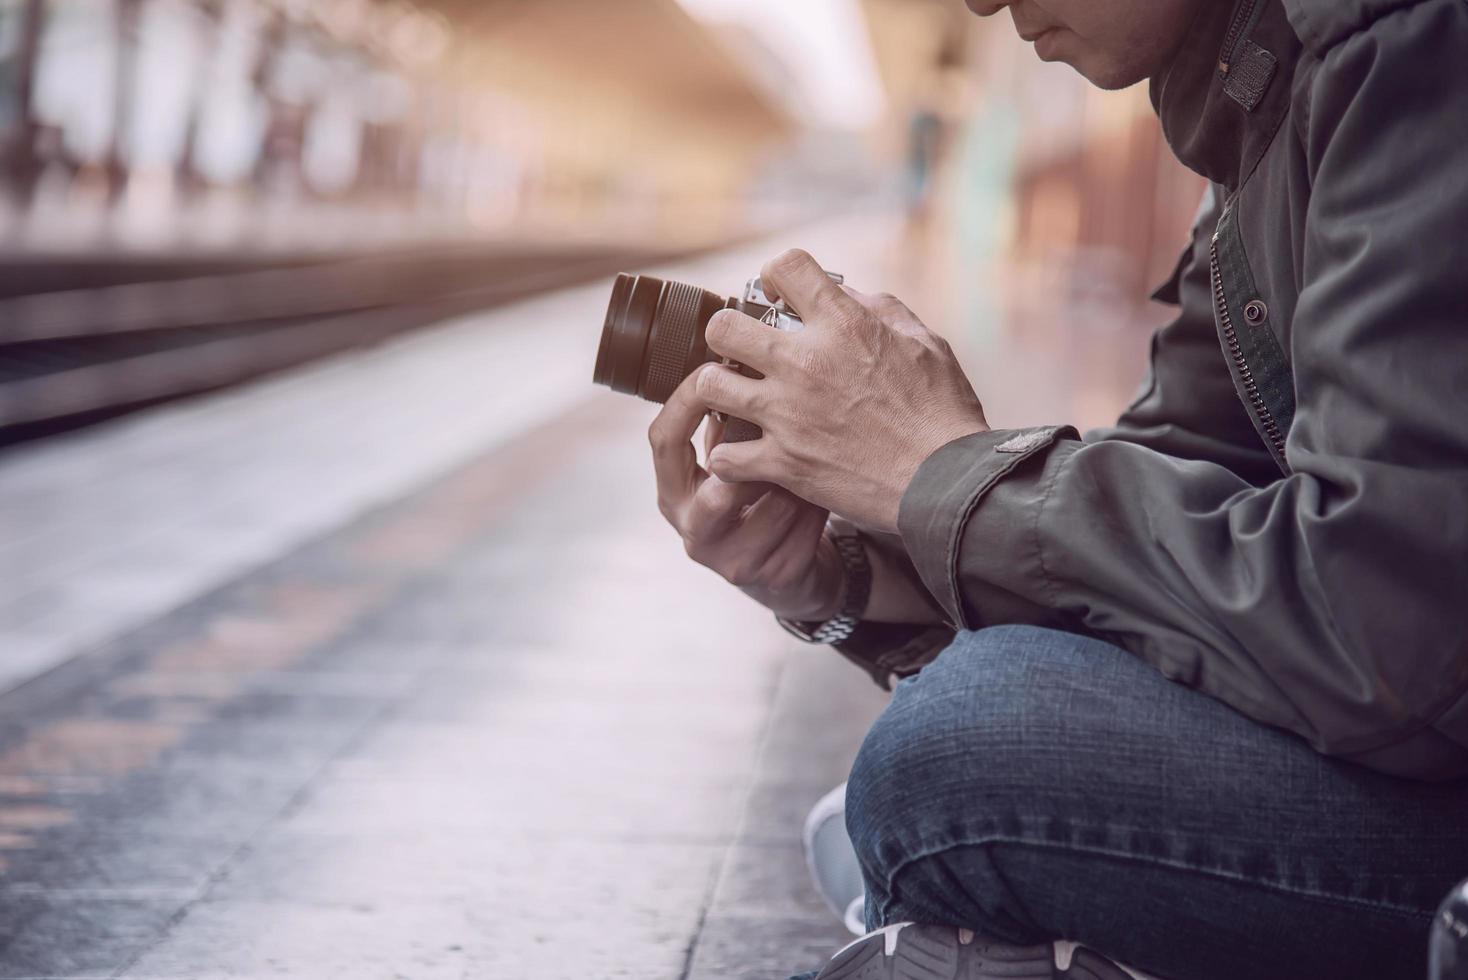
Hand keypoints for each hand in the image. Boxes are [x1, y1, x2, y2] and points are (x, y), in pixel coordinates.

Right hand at [649, 367, 844, 620]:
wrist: (783, 566)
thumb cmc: (758, 492)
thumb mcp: (734, 458)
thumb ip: (729, 422)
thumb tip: (744, 354)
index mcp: (674, 489)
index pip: (663, 438)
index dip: (685, 402)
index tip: (715, 372)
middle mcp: (692, 526)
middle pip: (716, 485)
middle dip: (757, 455)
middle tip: (782, 426)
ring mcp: (730, 557)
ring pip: (771, 504)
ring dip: (800, 472)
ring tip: (821, 449)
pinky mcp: (770, 574)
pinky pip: (802, 527)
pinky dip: (820, 498)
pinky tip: (832, 483)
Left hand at [696, 249, 988, 531]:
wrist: (947, 482)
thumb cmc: (943, 411)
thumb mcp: (925, 341)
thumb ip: (880, 309)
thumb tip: (846, 294)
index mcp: (844, 324)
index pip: (786, 266)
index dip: (778, 276)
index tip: (782, 297)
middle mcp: (806, 363)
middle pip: (723, 326)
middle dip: (728, 333)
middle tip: (744, 350)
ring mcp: (788, 414)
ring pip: (708, 384)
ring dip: (719, 390)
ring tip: (737, 399)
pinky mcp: (783, 462)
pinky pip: (724, 455)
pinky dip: (730, 457)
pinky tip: (746, 455)